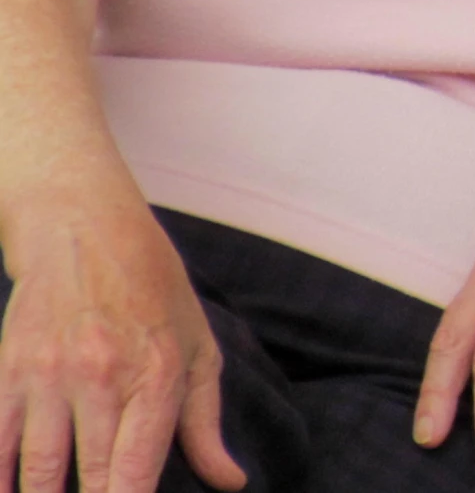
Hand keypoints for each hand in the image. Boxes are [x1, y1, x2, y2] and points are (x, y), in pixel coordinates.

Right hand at [0, 194, 243, 492]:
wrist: (85, 229)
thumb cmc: (154, 291)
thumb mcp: (196, 346)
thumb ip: (205, 422)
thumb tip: (230, 482)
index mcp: (157, 376)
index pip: (138, 473)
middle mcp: (103, 379)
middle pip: (91, 482)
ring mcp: (51, 378)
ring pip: (38, 476)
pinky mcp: (9, 373)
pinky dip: (1, 480)